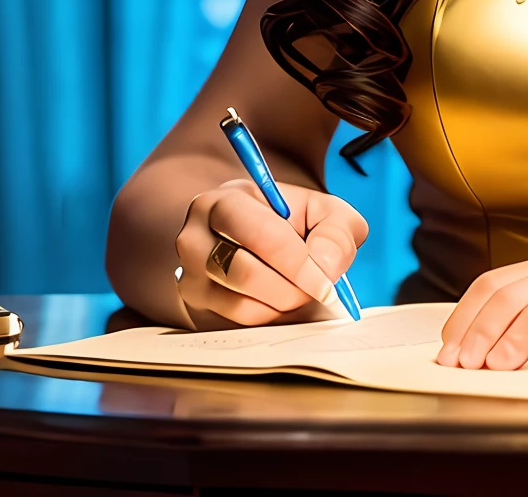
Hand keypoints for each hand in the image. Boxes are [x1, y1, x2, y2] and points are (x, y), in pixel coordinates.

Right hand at [175, 179, 366, 328]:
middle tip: (318, 292)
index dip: (299, 262)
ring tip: (300, 293)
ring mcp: (189, 276)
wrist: (258, 250)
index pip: (261, 234)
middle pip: (245, 272)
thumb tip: (326, 263)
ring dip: (282, 306)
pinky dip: (268, 320)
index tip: (327, 283)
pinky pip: (236, 326)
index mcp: (225, 201)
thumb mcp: (323, 214)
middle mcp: (195, 237)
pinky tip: (280, 304)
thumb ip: (337, 230)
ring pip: (240, 305)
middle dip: (291, 287)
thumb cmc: (293, 228)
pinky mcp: (194, 309)